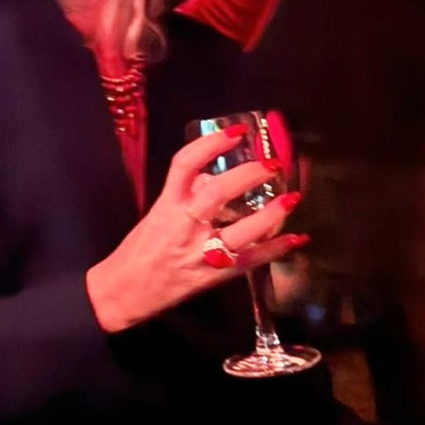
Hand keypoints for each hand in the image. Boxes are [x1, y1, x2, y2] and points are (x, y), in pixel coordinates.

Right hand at [87, 128, 306, 332]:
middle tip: (271, 163)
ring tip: (292, 198)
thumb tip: (211, 175)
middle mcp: (185, 226)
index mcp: (167, 206)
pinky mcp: (217, 276)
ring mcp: (203, 253)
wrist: (128, 291)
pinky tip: (297, 238)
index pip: (185, 165)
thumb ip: (185, 193)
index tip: (236, 132)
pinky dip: (276, 249)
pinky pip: (252, 260)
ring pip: (242, 231)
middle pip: (218, 194)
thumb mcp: (158, 213)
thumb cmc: (140, 249)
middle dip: (248, 175)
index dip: (210, 145)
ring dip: (271, 215)